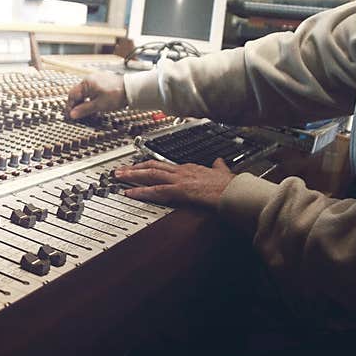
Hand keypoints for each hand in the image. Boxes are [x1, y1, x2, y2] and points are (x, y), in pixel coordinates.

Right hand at [65, 72, 125, 119]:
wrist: (131, 89)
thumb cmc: (116, 95)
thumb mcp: (98, 105)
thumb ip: (84, 110)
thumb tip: (72, 114)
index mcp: (86, 83)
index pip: (72, 95)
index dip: (70, 106)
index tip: (70, 115)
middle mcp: (90, 79)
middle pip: (77, 93)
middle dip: (75, 104)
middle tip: (76, 114)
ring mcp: (96, 79)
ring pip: (84, 92)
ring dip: (82, 101)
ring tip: (84, 111)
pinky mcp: (102, 82)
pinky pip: (91, 90)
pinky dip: (89, 98)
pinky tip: (92, 104)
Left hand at [113, 158, 234, 209]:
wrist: (236, 191)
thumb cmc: (231, 185)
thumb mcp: (223, 172)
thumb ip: (218, 167)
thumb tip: (218, 162)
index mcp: (190, 168)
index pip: (165, 165)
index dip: (150, 165)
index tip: (139, 166)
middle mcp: (182, 171)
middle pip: (153, 165)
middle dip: (135, 167)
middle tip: (120, 169)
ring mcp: (180, 179)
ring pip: (151, 174)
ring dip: (132, 175)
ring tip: (118, 177)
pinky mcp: (181, 190)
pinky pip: (156, 190)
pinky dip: (141, 191)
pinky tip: (130, 193)